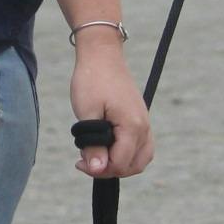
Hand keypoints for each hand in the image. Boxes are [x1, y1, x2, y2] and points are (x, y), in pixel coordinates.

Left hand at [69, 37, 152, 178]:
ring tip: (97, 156)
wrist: (101, 54)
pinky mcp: (140, 119)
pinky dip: (127, 154)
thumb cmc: (92, 80)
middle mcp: (144, 127)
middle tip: (86, 160)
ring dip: (120, 164)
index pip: (120, 164)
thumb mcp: (87, 113)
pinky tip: (108, 148)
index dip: (99, 169)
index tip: (78, 162)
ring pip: (141, 159)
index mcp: (132, 126)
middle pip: (134, 166)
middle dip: (110, 170)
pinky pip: (141, 147)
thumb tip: (97, 169)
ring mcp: (145, 123)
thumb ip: (93, 144)